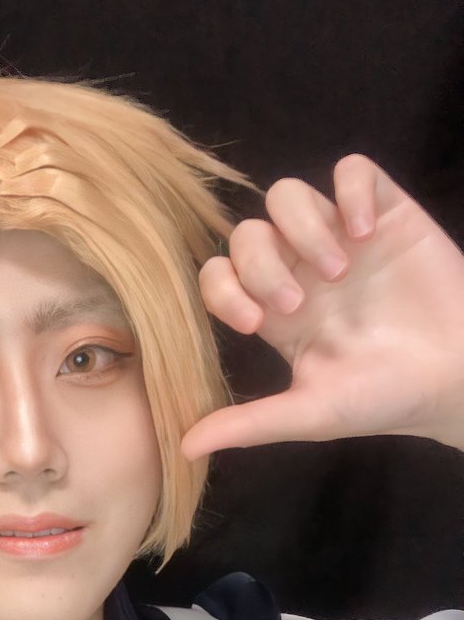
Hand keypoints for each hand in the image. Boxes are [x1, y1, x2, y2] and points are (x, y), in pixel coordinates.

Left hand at [181, 155, 463, 458]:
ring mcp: (342, 237)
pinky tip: (367, 233)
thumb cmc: (385, 399)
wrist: (458, 379)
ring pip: (287, 194)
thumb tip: (184, 448)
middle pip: (247, 232)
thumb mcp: (310, 413)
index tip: (253, 321)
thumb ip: (249, 424)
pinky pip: (353, 170)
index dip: (222, 288)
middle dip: (263, 265)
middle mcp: (301, 269)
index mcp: (275, 311)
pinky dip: (351, 191)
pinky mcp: (387, 214)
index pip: (218, 275)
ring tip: (339, 269)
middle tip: (300, 304)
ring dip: (302, 228)